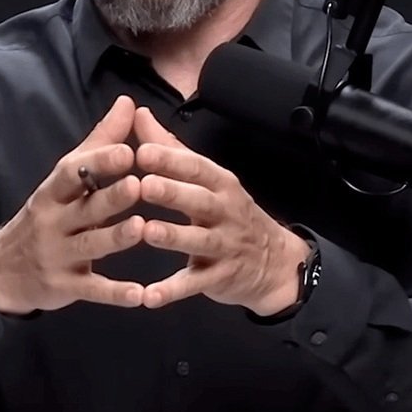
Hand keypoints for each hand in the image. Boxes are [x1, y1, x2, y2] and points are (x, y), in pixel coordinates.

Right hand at [0, 95, 145, 314]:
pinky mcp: (65, 286)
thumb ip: (99, 142)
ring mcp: (58, 256)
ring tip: (141, 229)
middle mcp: (54, 222)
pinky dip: (115, 293)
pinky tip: (140, 295)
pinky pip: (92, 289)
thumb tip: (128, 102)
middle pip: (84, 208)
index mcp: (54, 192)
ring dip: (115, 238)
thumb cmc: (48, 215)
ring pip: (90, 246)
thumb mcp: (64, 180)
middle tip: (138, 185)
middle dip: (110, 198)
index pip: (73, 173)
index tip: (127, 150)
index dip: (99, 162)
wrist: (3, 270)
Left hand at [132, 106, 309, 315]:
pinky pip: (194, 284)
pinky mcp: (219, 278)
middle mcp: (224, 212)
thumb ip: (170, 149)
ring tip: (147, 232)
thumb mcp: (207, 179)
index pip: (195, 167)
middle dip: (171, 192)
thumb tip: (138, 114)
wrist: (273, 263)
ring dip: (173, 237)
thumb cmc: (228, 213)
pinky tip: (148, 297)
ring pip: (197, 241)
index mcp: (218, 184)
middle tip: (142, 185)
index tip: (141, 151)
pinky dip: (172, 292)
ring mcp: (224, 246)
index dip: (169, 159)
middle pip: (197, 200)